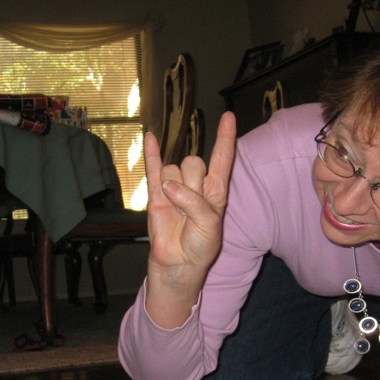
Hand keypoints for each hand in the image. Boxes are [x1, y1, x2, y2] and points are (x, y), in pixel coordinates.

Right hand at [143, 111, 236, 327]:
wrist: (178, 262)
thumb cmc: (200, 245)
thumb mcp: (209, 224)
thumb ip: (194, 202)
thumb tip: (168, 186)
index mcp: (216, 190)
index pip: (223, 158)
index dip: (225, 138)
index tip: (229, 117)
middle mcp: (196, 185)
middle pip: (192, 162)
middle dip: (190, 182)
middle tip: (188, 208)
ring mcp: (175, 187)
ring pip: (172, 170)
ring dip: (173, 187)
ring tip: (175, 210)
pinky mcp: (156, 194)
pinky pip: (153, 168)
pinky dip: (152, 153)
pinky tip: (150, 136)